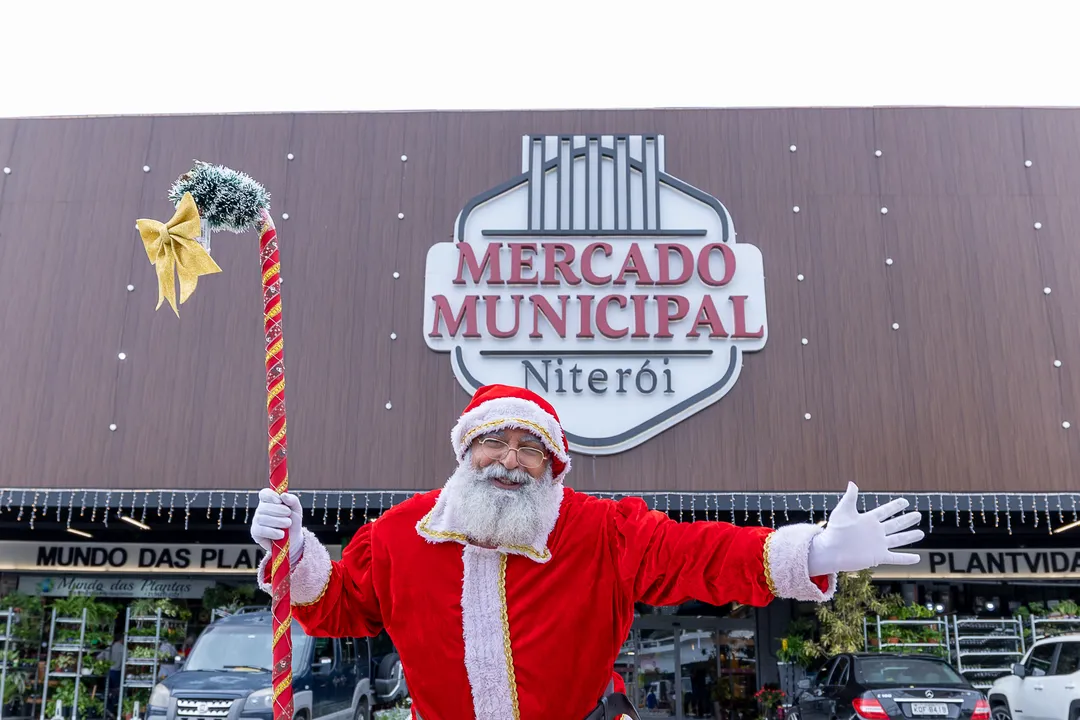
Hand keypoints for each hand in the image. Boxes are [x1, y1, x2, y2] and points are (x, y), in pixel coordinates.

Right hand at [250, 488, 304, 563]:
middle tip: (289, 514)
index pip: (264, 493)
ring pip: (262, 518)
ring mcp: (256, 521)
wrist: (294, 538)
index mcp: (269, 501)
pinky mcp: (255, 532)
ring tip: (288, 524)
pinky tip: (281, 534)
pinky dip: (272, 532)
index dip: (270, 496)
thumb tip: (283, 495)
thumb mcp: (296, 509)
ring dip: (277, 521)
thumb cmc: (293, 521)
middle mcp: (261, 510)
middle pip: (263, 507)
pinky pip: (260, 530)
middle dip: (278, 510)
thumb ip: (292, 500)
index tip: (280, 501)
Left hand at [807, 482, 923, 576]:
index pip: (885, 511)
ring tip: (921, 533)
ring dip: (909, 537)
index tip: (905, 501)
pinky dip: (906, 559)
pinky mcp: (878, 557)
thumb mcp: (843, 511)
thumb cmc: (834, 531)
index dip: (895, 506)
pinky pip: (895, 558)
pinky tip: (917, 558)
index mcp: (868, 520)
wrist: (830, 551)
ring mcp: (878, 544)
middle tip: (918, 515)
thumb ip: (850, 498)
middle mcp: (875, 532)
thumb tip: (852, 483)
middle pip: (895, 524)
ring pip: (898, 540)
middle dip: (907, 520)